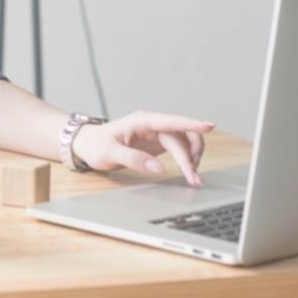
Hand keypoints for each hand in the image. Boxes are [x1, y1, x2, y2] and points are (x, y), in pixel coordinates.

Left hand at [71, 110, 214, 185]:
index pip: (171, 121)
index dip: (192, 123)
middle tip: (193, 176)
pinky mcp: (158, 143)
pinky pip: (180, 148)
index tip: (210, 126)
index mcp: (142, 121)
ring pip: (185, 141)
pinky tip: (188, 171)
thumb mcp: (110, 152)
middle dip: (191, 155)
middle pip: (182, 134)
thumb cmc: (96, 145)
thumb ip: (133, 159)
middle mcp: (152, 125)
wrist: (88, 145)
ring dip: (192, 157)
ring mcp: (157, 134)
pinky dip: (187, 159)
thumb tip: (158, 167)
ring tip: (192, 176)